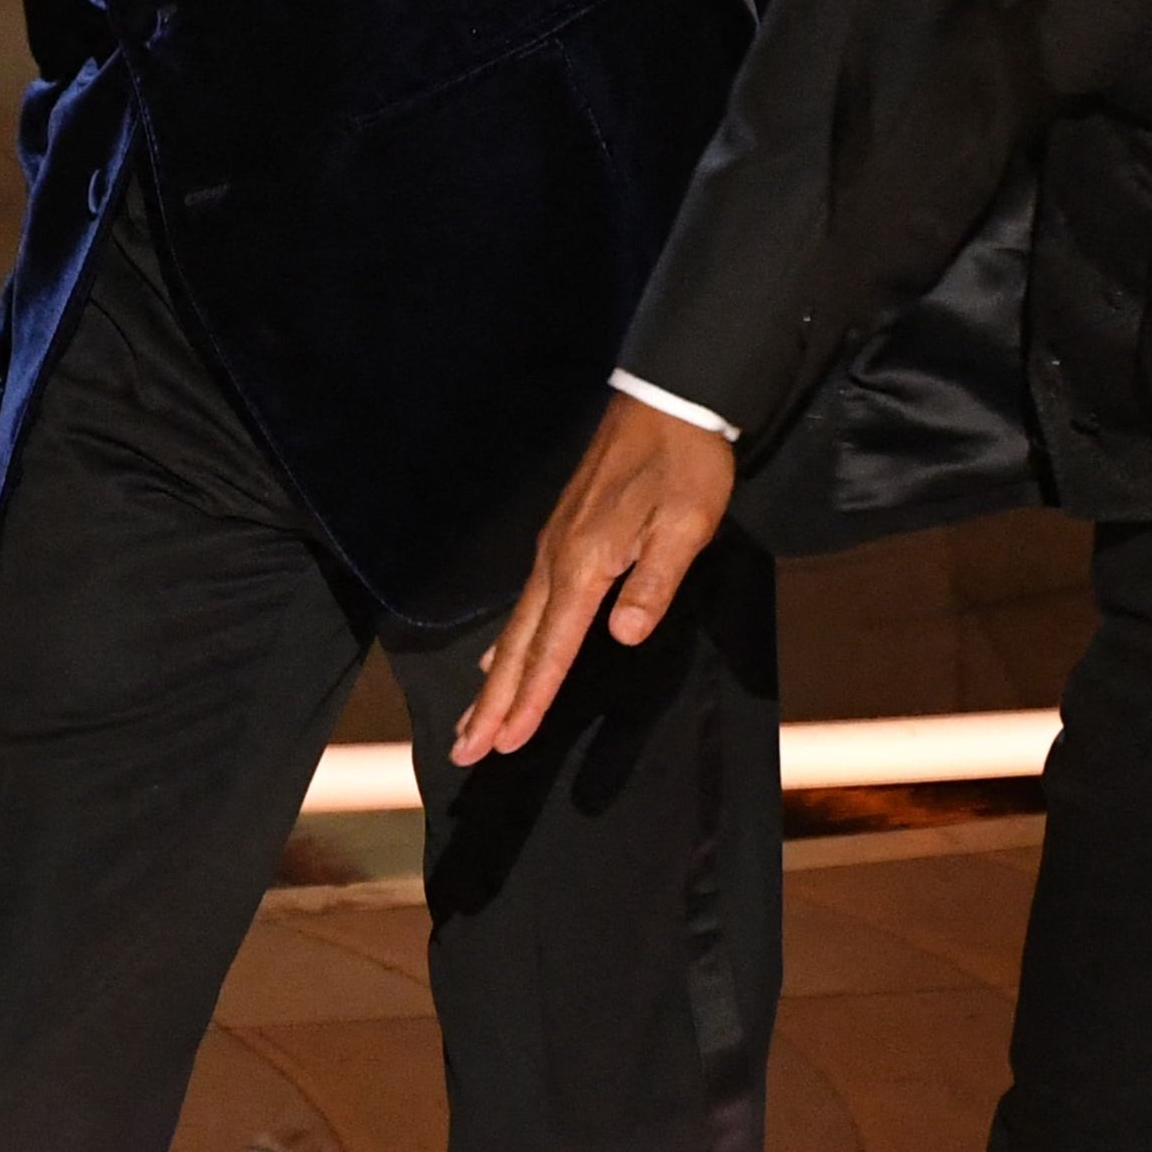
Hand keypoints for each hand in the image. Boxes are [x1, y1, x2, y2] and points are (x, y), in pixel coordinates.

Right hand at [450, 393, 733, 764]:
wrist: (668, 400)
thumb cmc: (683, 466)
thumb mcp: (686, 525)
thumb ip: (653, 583)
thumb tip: (622, 636)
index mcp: (584, 564)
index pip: (551, 648)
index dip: (531, 699)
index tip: (504, 743)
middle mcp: (556, 560)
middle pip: (519, 645)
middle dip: (493, 703)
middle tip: (465, 751)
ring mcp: (554, 546)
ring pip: (516, 626)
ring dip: (495, 678)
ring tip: (475, 719)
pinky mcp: (562, 534)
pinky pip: (526, 602)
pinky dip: (510, 640)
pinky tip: (502, 654)